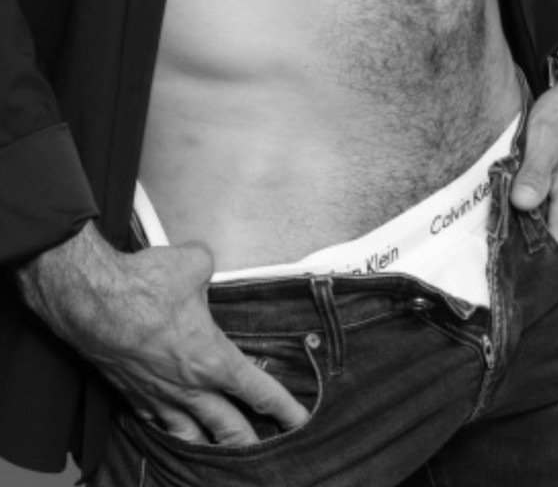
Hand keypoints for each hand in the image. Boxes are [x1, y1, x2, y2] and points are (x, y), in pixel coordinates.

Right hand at [15, 222, 308, 445]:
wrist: (91, 302)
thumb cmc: (143, 286)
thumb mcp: (194, 263)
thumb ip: (209, 267)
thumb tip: (204, 264)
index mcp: (213, 359)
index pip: (259, 391)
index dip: (284, 409)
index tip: (301, 422)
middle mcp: (190, 388)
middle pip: (230, 430)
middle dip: (253, 445)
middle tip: (271, 455)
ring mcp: (160, 398)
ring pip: (193, 438)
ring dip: (212, 451)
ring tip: (225, 459)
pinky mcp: (133, 397)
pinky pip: (159, 426)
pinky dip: (173, 435)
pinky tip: (178, 435)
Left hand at [510, 70, 557, 255]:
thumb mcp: (544, 137)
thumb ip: (535, 173)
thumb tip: (524, 204)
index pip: (555, 251)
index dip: (532, 264)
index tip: (506, 267)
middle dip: (538, 261)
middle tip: (505, 262)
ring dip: (548, 249)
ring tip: (518, 251)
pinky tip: (538, 230)